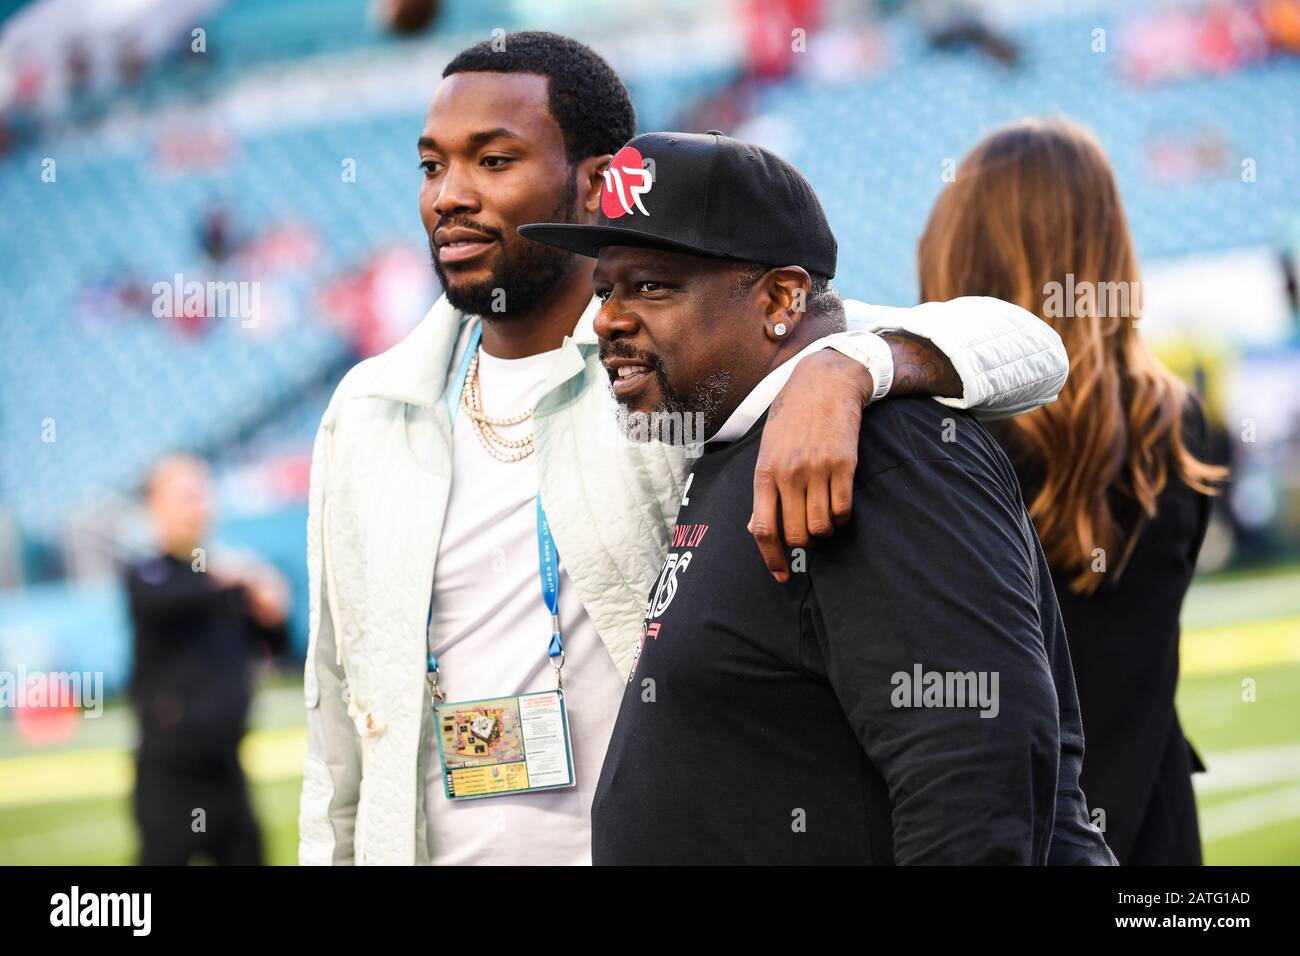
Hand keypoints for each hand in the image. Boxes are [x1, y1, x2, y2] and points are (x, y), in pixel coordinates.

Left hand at [750, 349, 873, 581]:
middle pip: (795, 534)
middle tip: (807, 539)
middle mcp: (789, 474)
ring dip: (823, 532)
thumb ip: (763, 490)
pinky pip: (843, 510)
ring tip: (823, 520)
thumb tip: (756, 530)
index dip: (772, 559)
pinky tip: (838, 507)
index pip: (763, 529)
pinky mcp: (844, 465)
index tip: (782, 575)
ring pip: (821, 526)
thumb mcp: (767, 450)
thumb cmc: (791, 419)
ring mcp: (817, 469)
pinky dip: (841, 518)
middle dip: (802, 545)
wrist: (824, 383)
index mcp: (765, 472)